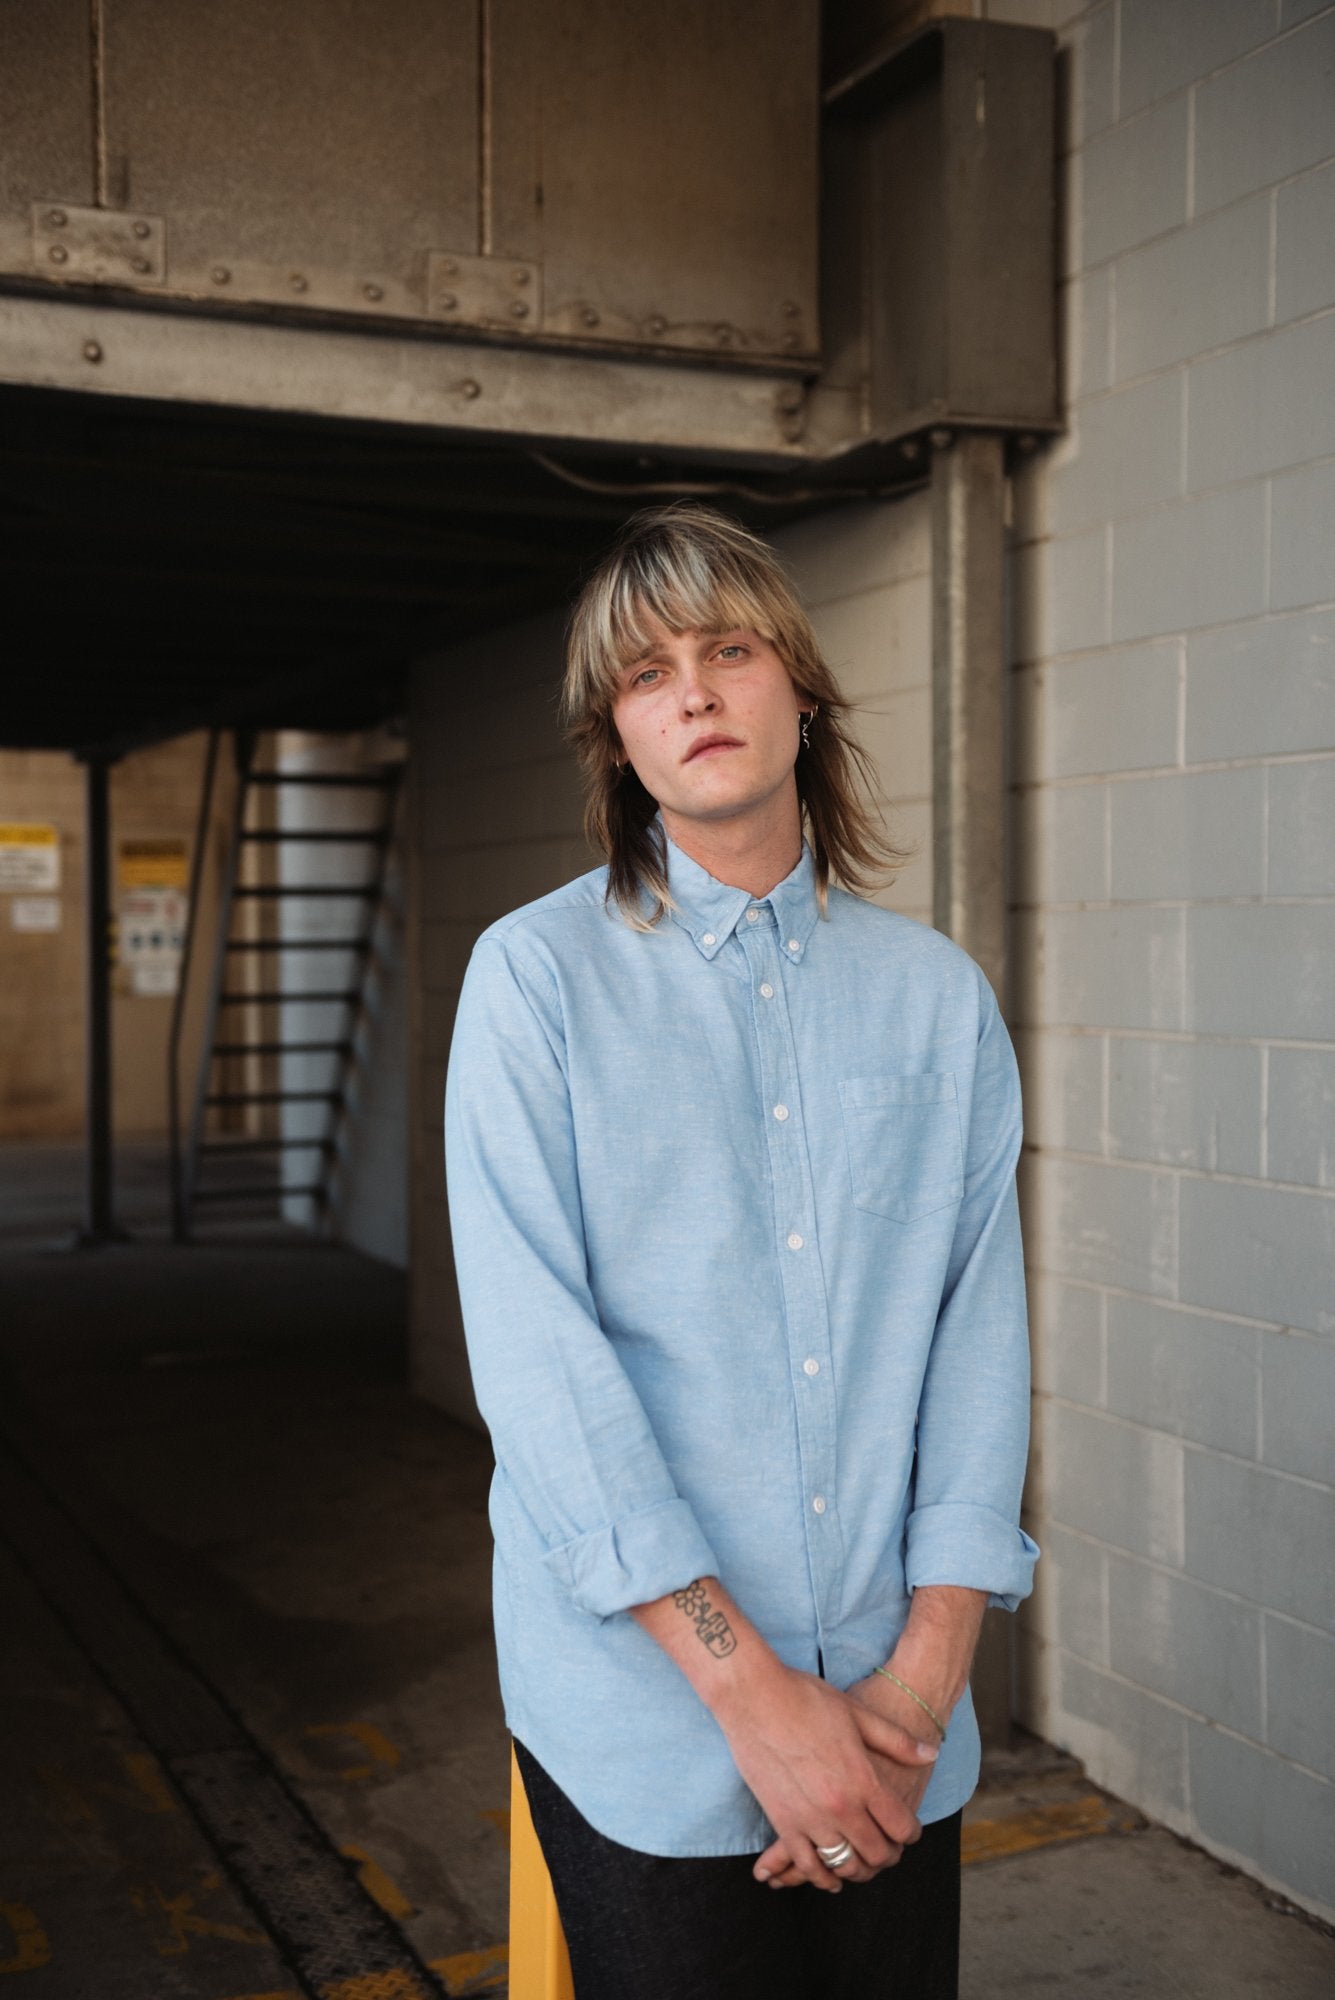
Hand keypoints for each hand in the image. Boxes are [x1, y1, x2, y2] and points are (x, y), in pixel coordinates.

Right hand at [711, 1662, 936, 1893]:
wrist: (754, 1695)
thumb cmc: (806, 1698)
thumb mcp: (858, 1712)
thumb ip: (897, 1740)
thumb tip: (931, 1753)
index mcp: (863, 1779)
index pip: (900, 1826)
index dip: (910, 1833)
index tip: (908, 1831)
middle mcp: (840, 1806)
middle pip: (877, 1852)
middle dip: (889, 1856)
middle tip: (890, 1851)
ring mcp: (810, 1817)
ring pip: (845, 1865)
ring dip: (859, 1870)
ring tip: (863, 1863)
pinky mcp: (782, 1821)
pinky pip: (807, 1864)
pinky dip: (822, 1877)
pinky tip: (829, 1877)